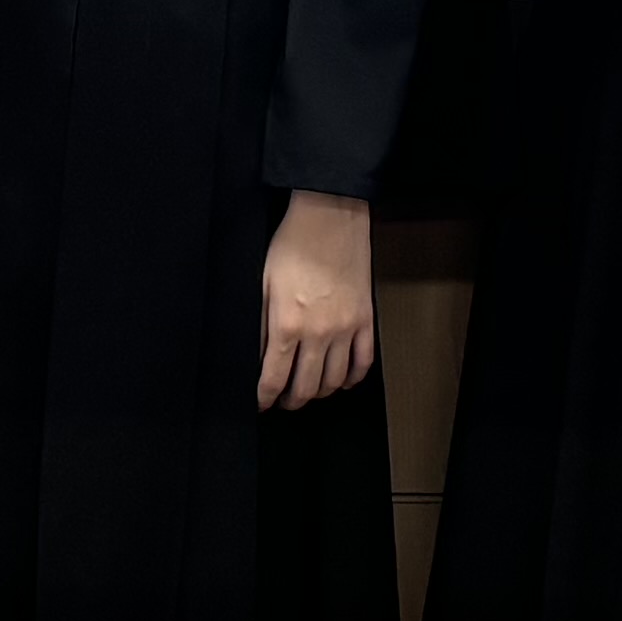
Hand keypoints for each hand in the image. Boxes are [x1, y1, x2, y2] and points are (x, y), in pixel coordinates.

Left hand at [257, 191, 376, 412]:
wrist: (330, 217)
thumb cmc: (293, 244)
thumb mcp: (262, 284)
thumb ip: (260, 326)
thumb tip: (255, 357)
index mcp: (287, 324)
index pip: (273, 379)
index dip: (264, 398)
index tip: (261, 402)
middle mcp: (318, 333)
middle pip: (306, 388)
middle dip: (291, 400)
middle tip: (283, 400)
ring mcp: (346, 328)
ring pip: (334, 381)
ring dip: (319, 392)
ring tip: (308, 390)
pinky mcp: (365, 320)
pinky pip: (363, 363)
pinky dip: (352, 378)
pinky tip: (342, 380)